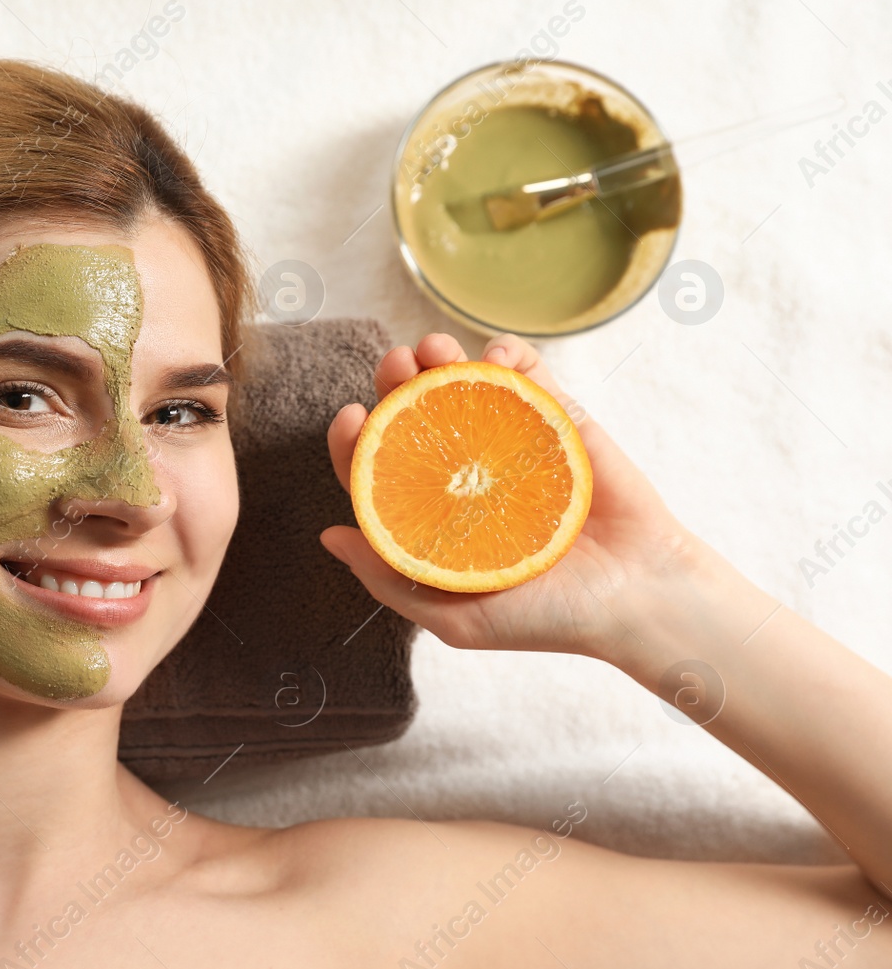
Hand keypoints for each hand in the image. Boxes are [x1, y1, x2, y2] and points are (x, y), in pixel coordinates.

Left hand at [320, 333, 702, 658]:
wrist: (639, 596)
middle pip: (412, 417)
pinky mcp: (557, 421)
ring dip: (441, 356)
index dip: (352, 440)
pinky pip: (527, 375)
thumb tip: (328, 534)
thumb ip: (389, 578)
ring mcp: (509, 443)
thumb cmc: (548, 619)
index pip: (376, 469)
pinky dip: (507, 353)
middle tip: (394, 364)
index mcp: (432, 516)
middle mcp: (464, 475)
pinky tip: (494, 356)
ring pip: (463, 385)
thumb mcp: (457, 616)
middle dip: (394, 382)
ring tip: (434, 349)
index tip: (350, 416)